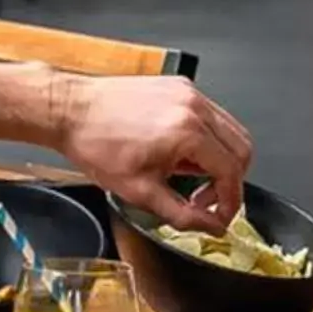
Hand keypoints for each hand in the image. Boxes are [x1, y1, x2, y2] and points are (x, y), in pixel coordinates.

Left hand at [55, 75, 253, 231]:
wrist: (70, 109)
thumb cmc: (96, 144)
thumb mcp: (140, 191)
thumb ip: (182, 214)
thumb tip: (211, 226)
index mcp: (188, 132)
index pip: (232, 171)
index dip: (230, 201)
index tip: (220, 217)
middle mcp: (194, 106)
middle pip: (242, 148)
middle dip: (230, 181)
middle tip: (205, 201)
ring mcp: (189, 92)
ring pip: (230, 130)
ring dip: (220, 159)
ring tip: (189, 177)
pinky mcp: (179, 85)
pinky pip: (211, 114)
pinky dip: (207, 138)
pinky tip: (179, 153)